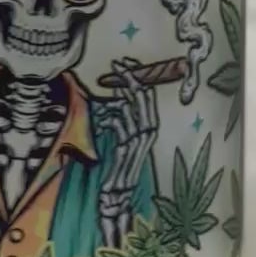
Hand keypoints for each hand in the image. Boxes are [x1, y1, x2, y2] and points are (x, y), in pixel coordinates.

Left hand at [98, 59, 158, 247]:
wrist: (117, 193)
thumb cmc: (118, 165)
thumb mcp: (122, 137)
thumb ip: (123, 119)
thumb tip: (118, 97)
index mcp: (148, 128)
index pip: (148, 97)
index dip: (139, 79)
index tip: (128, 63)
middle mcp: (147, 134)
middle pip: (144, 100)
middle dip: (132, 79)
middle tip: (120, 64)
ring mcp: (138, 143)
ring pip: (133, 112)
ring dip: (122, 95)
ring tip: (113, 82)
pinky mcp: (126, 153)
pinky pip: (122, 129)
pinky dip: (115, 120)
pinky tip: (107, 117)